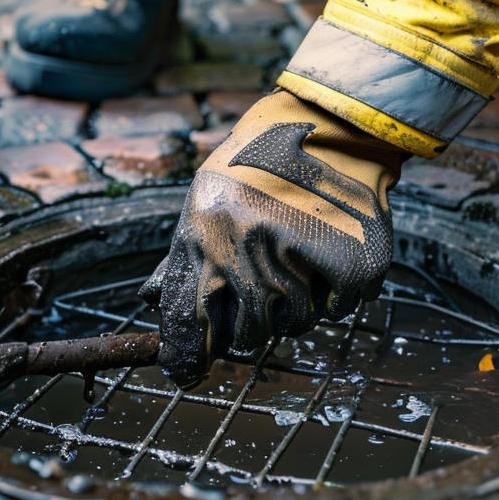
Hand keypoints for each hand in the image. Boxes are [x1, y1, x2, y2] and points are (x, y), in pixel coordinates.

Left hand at [140, 90, 403, 386]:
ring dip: (297, 308)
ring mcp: (302, 254)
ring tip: (299, 264)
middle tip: (265, 300)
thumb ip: (182, 254)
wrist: (330, 126)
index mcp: (206, 232)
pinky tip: (329, 257)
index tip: (187, 373)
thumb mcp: (206, 199)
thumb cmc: (257, 166)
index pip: (188, 318)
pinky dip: (335, 295)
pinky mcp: (352, 261)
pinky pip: (338, 310)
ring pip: (295, 325)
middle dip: (254, 328)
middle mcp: (250, 245)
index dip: (187, 355)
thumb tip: (147, 300)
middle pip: (248, 334)